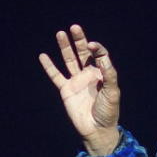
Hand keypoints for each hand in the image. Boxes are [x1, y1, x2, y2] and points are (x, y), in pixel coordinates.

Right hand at [39, 25, 120, 155]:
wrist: (97, 129)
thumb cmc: (108, 112)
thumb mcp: (113, 92)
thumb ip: (109, 74)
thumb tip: (102, 56)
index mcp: (101, 74)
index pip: (98, 55)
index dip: (96, 48)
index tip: (93, 45)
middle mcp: (88, 74)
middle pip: (83, 52)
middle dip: (79, 40)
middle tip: (75, 27)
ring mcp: (76, 81)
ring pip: (69, 60)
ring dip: (65, 47)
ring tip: (60, 33)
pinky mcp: (66, 90)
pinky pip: (56, 76)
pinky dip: (49, 66)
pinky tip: (43, 56)